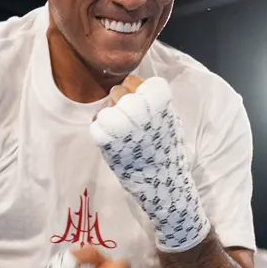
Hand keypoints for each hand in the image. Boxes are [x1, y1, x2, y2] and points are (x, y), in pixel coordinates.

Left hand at [90, 76, 209, 252]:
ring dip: (109, 116)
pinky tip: (108, 140)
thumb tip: (138, 90)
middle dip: (119, 102)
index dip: (135, 89)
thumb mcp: (170, 122)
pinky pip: (96, 124)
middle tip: (124, 119)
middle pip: (118, 90)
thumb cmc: (168, 154)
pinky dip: (99, 131)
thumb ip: (156, 105)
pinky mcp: (108, 141)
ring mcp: (124, 125)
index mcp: (160, 104)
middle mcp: (141, 111)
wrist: (165, 186)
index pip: (137, 81)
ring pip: (106, 106)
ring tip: (117, 131)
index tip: (138, 101)